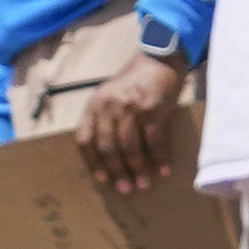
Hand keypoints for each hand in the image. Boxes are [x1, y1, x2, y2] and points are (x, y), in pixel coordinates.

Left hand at [77, 52, 183, 192]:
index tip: (102, 179)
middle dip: (116, 172)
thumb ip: (100, 119)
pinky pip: (154, 140)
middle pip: (107, 148)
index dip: (93, 163)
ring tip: (143, 184)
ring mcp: (131, 108)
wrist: (158, 59)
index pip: (85, 140)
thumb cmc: (132, 83)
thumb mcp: (107, 96)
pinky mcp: (152, 109)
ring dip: (138, 169)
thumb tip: (102, 157)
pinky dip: (159, 158)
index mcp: (93, 106)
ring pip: (130, 147)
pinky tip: (163, 170)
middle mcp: (109, 108)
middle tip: (125, 189)